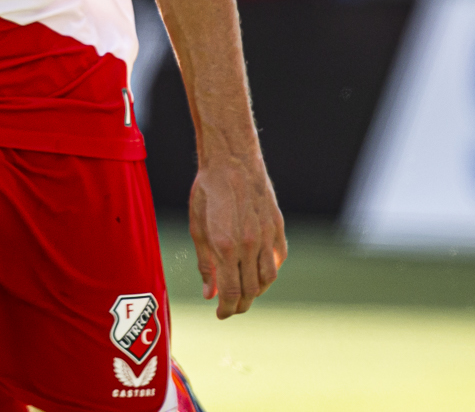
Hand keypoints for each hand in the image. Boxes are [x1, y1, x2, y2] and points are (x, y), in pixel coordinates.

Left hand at [188, 153, 285, 319]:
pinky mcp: (277, 227)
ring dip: (256, 292)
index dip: (226, 309)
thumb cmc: (208, 190)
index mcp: (224, 245)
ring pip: (268, 279)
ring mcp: (266, 235)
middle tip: (231, 308)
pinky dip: (270, 272)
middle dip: (240, 305)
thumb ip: (205, 263)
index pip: (230, 292)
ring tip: (244, 294)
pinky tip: (259, 273)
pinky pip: (278, 259)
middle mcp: (248, 244)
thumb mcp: (197, 226)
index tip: (220, 315)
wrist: (231, 159)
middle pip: (250, 290)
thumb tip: (209, 293)